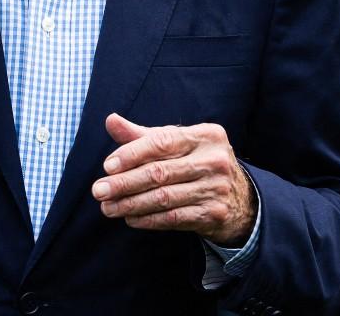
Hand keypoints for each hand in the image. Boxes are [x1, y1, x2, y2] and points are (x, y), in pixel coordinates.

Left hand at [92, 113, 256, 246]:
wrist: (240, 199)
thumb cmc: (199, 163)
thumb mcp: (178, 144)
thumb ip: (144, 135)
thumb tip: (110, 120)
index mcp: (206, 135)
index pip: (162, 141)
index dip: (132, 153)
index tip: (107, 166)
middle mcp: (214, 160)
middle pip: (160, 172)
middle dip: (124, 183)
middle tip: (98, 190)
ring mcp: (216, 188)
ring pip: (164, 198)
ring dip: (131, 204)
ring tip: (108, 207)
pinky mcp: (214, 214)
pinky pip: (173, 218)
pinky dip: (148, 220)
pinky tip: (130, 218)